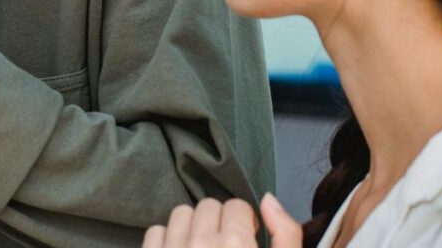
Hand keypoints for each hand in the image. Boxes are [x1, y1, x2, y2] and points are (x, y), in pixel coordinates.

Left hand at [142, 194, 299, 247]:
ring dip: (193, 229)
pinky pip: (155, 232)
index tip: (247, 243)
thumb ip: (287, 235)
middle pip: (209, 207)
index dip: (244, 224)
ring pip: (181, 214)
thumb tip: (269, 198)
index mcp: (237, 246)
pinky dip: (167, 242)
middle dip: (220, 225)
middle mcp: (202, 247)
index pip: (237, 206)